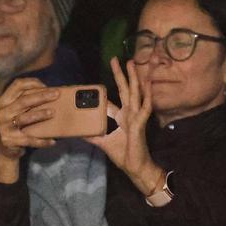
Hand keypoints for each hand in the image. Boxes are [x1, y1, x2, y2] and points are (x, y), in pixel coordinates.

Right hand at [0, 78, 57, 183]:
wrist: (5, 151)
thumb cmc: (17, 127)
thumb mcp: (16, 112)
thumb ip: (27, 102)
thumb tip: (51, 92)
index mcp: (4, 101)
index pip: (17, 86)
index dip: (32, 83)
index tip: (46, 86)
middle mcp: (2, 112)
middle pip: (23, 100)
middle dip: (41, 96)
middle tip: (56, 94)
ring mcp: (4, 127)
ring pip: (24, 118)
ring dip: (40, 115)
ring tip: (53, 113)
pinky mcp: (9, 140)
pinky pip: (28, 140)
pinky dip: (41, 141)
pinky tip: (52, 141)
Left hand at [85, 58, 165, 195]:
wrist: (135, 167)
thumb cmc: (124, 155)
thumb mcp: (103, 143)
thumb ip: (92, 136)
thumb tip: (78, 132)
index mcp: (122, 117)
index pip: (113, 101)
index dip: (106, 93)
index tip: (98, 85)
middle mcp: (130, 114)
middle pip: (125, 90)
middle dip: (121, 75)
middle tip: (117, 59)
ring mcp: (136, 117)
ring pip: (136, 93)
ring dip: (134, 78)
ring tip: (132, 64)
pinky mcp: (140, 124)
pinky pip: (145, 107)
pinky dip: (147, 96)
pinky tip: (147, 85)